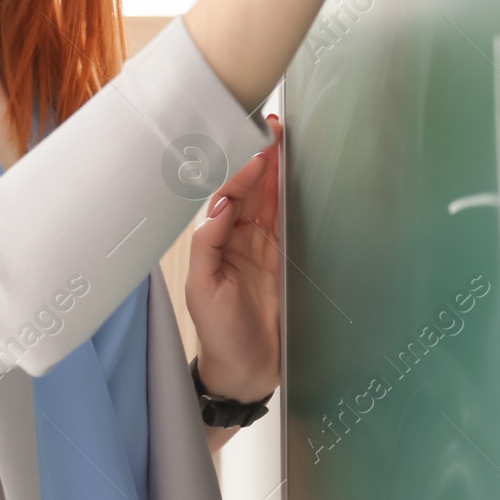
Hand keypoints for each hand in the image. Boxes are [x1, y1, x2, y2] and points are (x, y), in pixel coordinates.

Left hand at [185, 114, 283, 402]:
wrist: (246, 370)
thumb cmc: (219, 334)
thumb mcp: (203, 289)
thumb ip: (208, 245)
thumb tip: (219, 206)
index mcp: (214, 240)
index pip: (227, 195)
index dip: (241, 171)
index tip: (258, 149)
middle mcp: (236, 238)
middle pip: (248, 189)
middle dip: (259, 158)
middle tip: (273, 128)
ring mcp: (259, 247)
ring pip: (267, 200)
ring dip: (275, 171)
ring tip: (284, 140)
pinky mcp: (280, 259)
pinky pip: (285, 220)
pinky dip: (289, 196)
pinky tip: (295, 175)